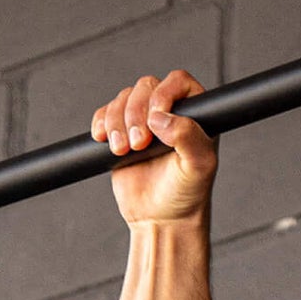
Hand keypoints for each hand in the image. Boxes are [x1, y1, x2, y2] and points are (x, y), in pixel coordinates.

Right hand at [90, 68, 216, 226]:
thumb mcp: (198, 167)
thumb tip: (160, 118)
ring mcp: (142, 120)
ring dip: (117, 122)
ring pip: (123, 98)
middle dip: (136, 113)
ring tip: (122, 151)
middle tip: (139, 144)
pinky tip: (104, 141)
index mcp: (194, 113)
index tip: (156, 118)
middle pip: (145, 87)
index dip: (164, 93)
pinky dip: (101, 124)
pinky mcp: (120, 132)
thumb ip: (188, 137)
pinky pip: (105, 114)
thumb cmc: (186, 194)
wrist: (160, 218)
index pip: (177, 81)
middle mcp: (168, 111)